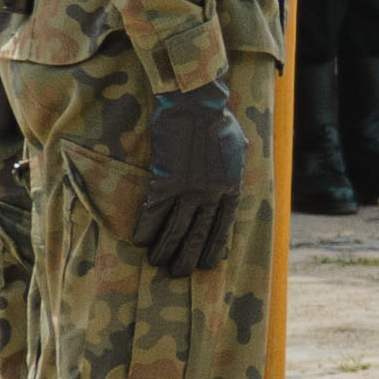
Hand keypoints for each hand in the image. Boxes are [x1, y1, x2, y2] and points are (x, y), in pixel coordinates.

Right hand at [124, 88, 247, 276]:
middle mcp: (213, 193)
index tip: (208, 264)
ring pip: (177, 228)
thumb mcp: (238, 147)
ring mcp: (191, 188)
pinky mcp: (167, 180)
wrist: (197, 104)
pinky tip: (140, 241)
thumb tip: (230, 181)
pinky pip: (155, 212)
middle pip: (201, 233)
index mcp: (232, 186)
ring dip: (165, 248)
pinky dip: (147, 228)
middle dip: (189, 257)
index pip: (225, 226)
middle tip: (178, 274)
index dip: (215, 247)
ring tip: (157, 264)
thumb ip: (233, 168)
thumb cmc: (218, 120)